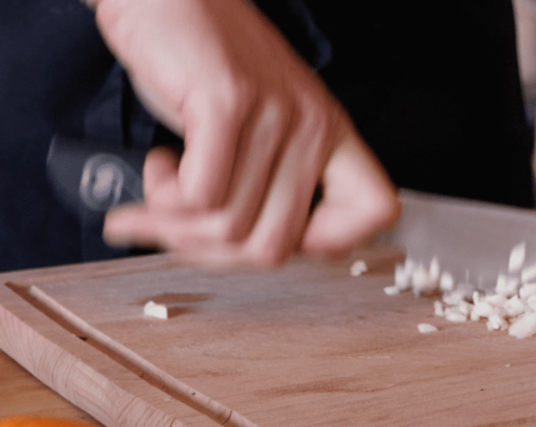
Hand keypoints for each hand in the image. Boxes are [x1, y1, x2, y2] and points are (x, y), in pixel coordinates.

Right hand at [90, 0, 398, 266]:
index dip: (329, 243)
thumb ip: (268, 183)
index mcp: (331, 134)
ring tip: (160, 190)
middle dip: (212, 251)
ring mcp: (275, 113)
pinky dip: (165, 198)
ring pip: (230, 226)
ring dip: (176, 224)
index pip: (376, 210)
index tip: (268, 235)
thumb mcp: (259, 128)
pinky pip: (200, 196)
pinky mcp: (228, 102)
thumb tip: (244, 251)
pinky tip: (159, 167)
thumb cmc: (203, 65)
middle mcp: (313, 125)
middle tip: (176, 226)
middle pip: (274, 246)